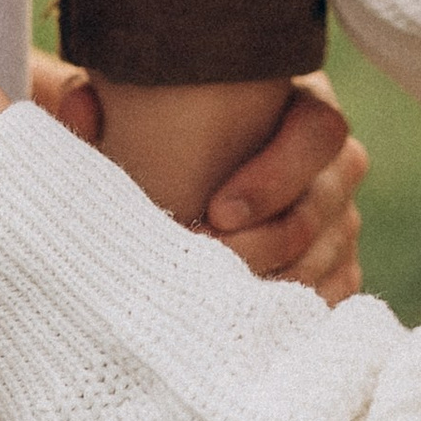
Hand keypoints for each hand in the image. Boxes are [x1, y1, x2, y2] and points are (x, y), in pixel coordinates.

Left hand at [32, 54, 368, 301]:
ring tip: (212, 299)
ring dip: (273, 282)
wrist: (168, 178)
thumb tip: (82, 107)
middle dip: (263, 243)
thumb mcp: (126, 113)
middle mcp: (328, 162)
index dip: (277, 175)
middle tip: (202, 262)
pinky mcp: (335, 266)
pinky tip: (244, 319)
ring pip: (329, 257)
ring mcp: (338, 217)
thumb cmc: (153, 135)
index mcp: (298, 101)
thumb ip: (101, 106)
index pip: (319, 131)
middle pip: (323, 205)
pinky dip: (292, 312)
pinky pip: (333, 295)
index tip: (217, 212)